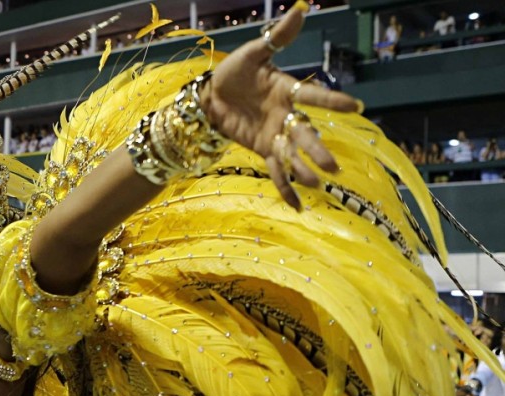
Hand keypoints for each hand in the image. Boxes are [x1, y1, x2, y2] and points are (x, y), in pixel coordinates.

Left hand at [202, 2, 359, 206]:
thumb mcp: (253, 53)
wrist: (211, 96)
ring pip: (293, 155)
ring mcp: (276, 134)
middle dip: (317, 150)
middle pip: (305, 134)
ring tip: (315, 184)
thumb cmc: (235, 72)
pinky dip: (285, 188)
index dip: (332, 100)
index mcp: (288, 89)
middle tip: (333, 165)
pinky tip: (298, 206)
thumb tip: (300, 8)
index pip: (312, 95)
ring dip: (303, 170)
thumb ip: (277, 36)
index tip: (355, 106)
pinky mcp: (263, 150)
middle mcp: (287, 115)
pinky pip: (276, 171)